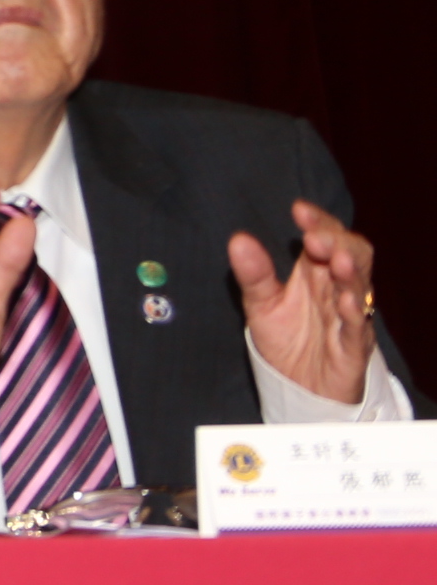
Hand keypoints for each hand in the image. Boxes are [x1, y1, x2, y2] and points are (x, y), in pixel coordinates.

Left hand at [230, 200, 380, 404]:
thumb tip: (238, 240)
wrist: (298, 390)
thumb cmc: (286, 341)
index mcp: (316, 273)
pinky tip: (343, 301)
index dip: (319, 222)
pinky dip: (353, 314)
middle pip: (352, 256)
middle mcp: (337, 290)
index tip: (299, 210)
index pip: (326, 238)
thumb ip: (253, 274)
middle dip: (337, 242)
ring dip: (351, 273)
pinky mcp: (354, 348)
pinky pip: (359, 328)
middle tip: (315, 237)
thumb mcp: (261, 304)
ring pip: (360, 289)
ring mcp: (349, 318)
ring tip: (337, 259)